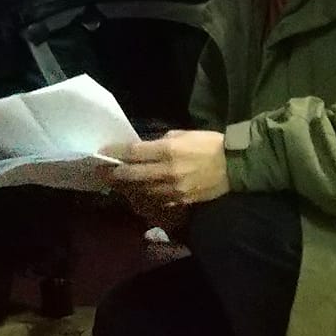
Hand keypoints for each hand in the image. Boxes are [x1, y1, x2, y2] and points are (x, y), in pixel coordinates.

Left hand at [101, 130, 229, 210]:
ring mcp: (173, 189)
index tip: (101, 152)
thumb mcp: (183, 134)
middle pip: (131, 175)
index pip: (133, 152)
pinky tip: (135, 194)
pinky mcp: (180, 200)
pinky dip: (143, 197)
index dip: (115, 152)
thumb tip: (144, 149)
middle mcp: (167, 171)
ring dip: (125, 187)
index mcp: (168, 150)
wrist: (235, 166)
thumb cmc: (209, 144)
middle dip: (113, 173)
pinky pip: (155, 201)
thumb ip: (161, 142)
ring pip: (141, 191)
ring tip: (114, 183)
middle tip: (100, 171)